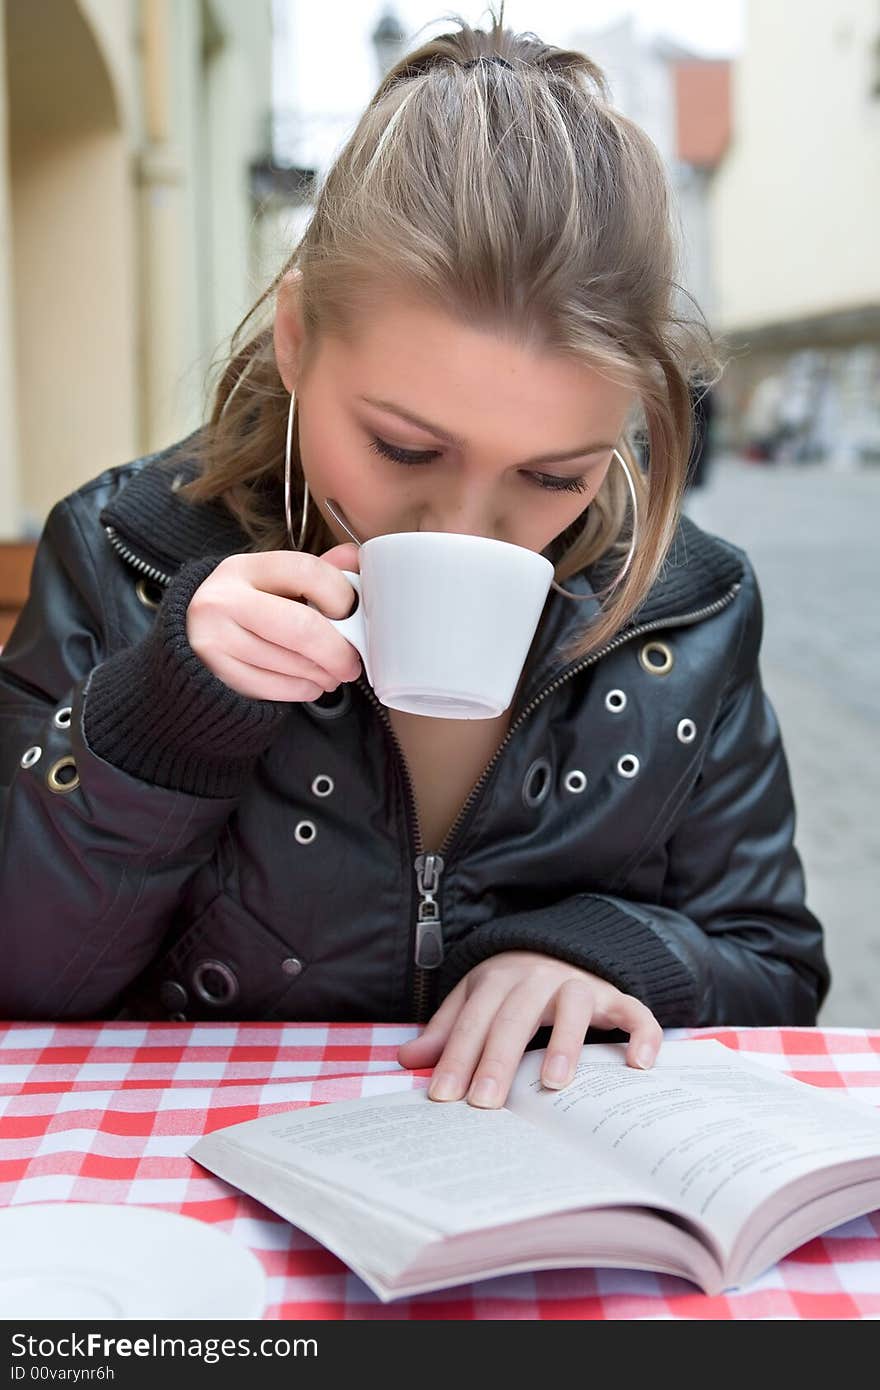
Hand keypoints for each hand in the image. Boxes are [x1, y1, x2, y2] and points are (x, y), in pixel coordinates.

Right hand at [186, 543, 362, 700]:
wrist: (187, 639)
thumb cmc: (244, 609)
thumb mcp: (271, 583)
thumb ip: (314, 573)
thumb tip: (355, 557)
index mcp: (244, 568)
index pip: (306, 570)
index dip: (341, 595)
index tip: (352, 613)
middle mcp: (224, 600)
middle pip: (302, 628)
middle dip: (338, 651)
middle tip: (351, 663)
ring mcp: (215, 639)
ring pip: (293, 663)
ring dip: (324, 674)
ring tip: (332, 673)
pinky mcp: (215, 674)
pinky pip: (277, 688)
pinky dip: (303, 689)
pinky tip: (309, 683)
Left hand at [396, 951, 662, 1108]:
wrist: (562, 946)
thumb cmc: (512, 988)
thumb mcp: (475, 999)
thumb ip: (447, 1030)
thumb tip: (407, 1061)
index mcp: (500, 979)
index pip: (474, 1020)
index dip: (457, 1057)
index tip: (443, 1096)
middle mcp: (540, 978)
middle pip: (516, 1017)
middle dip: (498, 1060)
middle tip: (485, 1103)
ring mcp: (580, 984)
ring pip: (575, 1007)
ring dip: (565, 1044)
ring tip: (554, 1085)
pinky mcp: (615, 996)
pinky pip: (634, 1012)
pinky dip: (642, 1034)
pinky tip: (639, 1065)